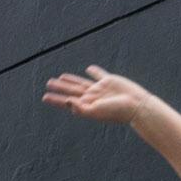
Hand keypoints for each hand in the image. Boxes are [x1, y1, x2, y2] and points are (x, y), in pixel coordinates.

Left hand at [41, 66, 161, 126]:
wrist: (136, 106)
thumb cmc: (116, 111)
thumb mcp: (96, 111)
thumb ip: (81, 108)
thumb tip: (67, 101)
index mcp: (86, 105)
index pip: (67, 101)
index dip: (56, 99)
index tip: (44, 97)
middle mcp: (91, 97)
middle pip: (71, 90)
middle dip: (60, 88)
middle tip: (48, 83)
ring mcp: (100, 89)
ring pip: (81, 82)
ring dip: (71, 80)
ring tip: (61, 77)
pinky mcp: (109, 81)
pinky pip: (99, 75)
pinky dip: (93, 71)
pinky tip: (88, 69)